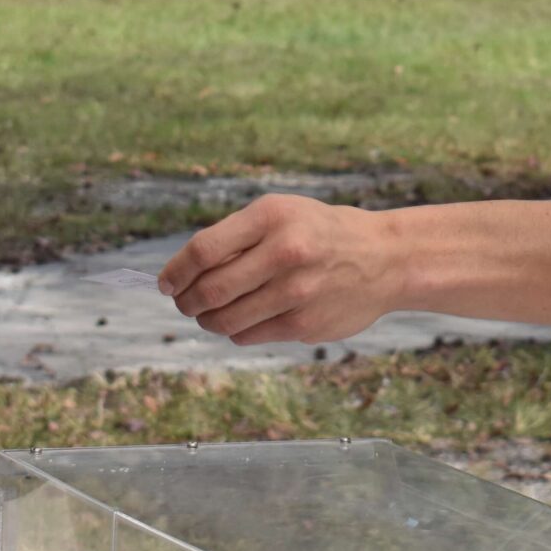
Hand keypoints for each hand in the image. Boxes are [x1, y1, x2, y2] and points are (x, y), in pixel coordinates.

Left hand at [158, 194, 400, 345]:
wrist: (385, 257)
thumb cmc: (320, 232)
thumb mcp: (282, 214)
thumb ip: (236, 237)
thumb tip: (182, 273)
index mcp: (272, 216)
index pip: (203, 250)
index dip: (175, 271)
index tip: (165, 283)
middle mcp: (285, 251)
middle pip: (210, 289)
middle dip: (186, 301)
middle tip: (183, 303)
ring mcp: (297, 291)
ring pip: (225, 320)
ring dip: (207, 320)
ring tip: (209, 314)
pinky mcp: (305, 325)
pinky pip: (249, 335)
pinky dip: (236, 331)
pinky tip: (243, 321)